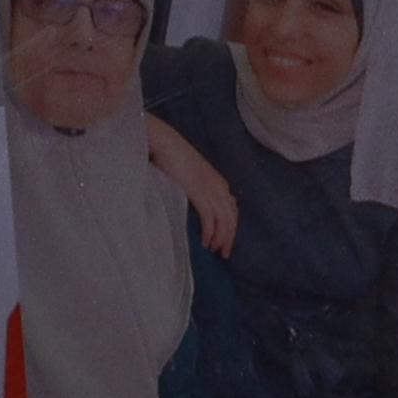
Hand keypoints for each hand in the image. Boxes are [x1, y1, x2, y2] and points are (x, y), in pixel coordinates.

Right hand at [142, 116, 241, 254]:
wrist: (164, 143)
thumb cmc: (172, 158)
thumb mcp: (191, 176)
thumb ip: (197, 190)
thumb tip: (196, 207)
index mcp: (219, 183)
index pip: (232, 211)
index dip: (230, 229)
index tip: (225, 243)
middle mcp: (219, 188)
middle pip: (231, 218)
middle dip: (229, 238)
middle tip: (223, 254)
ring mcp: (211, 190)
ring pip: (224, 221)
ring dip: (220, 239)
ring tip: (213, 250)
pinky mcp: (200, 193)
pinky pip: (210, 219)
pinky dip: (209, 233)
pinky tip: (205, 243)